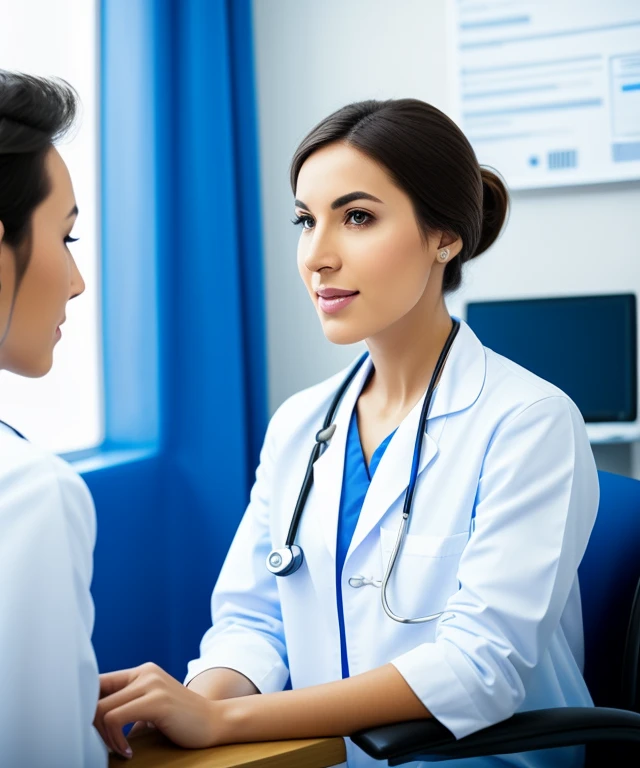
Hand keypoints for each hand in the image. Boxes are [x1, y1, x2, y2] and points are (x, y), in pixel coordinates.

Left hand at [95, 662, 225, 758]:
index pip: (98, 682)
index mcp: (142, 672)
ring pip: (102, 709)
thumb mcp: (151, 707)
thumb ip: (127, 708)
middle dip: (91, 725)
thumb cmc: (181, 720)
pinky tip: (128, 752)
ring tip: (116, 749)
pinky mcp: (156, 701)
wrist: (214, 722)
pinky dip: (114, 741)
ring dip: (102, 736)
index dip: (86, 706)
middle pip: (95, 696)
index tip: (91, 731)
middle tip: (102, 745)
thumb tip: (93, 723)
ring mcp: (152, 685)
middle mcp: (145, 673)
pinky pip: (115, 719)